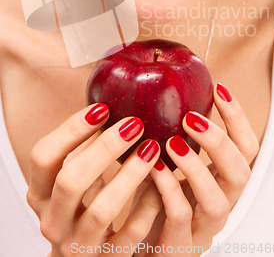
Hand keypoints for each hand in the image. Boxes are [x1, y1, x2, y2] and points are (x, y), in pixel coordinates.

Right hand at [26, 104, 162, 256]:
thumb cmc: (82, 205)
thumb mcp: (73, 176)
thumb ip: (83, 147)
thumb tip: (108, 102)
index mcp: (40, 193)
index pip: (43, 156)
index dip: (70, 130)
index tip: (102, 108)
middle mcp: (53, 220)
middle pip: (70, 180)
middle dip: (105, 149)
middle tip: (134, 124)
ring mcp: (78, 244)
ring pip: (102, 209)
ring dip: (130, 174)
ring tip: (152, 148)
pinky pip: (131, 234)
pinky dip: (149, 205)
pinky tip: (162, 181)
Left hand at [135, 83, 258, 255]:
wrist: (137, 247)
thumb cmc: (154, 201)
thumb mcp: (168, 165)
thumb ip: (172, 137)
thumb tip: (159, 93)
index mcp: (220, 181)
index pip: (245, 147)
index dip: (237, 118)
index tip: (218, 89)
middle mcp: (218, 203)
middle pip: (240, 172)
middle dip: (220, 141)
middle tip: (192, 118)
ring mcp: (201, 227)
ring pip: (216, 200)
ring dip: (196, 167)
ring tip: (173, 142)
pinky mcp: (178, 245)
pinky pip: (180, 217)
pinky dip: (169, 189)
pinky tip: (154, 168)